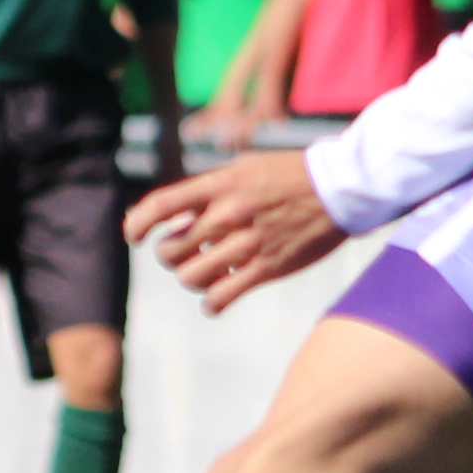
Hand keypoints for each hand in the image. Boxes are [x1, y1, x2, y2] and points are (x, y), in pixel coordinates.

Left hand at [126, 144, 343, 311]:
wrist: (339, 188)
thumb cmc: (289, 176)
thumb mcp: (244, 170)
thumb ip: (211, 192)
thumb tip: (176, 218)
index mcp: (220, 185)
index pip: (161, 206)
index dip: (137, 223)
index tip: (133, 236)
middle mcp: (228, 215)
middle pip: (170, 251)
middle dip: (170, 256)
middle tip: (185, 253)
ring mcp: (247, 243)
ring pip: (191, 278)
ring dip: (191, 279)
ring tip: (204, 272)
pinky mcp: (267, 268)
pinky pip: (221, 297)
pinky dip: (212, 303)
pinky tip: (216, 298)